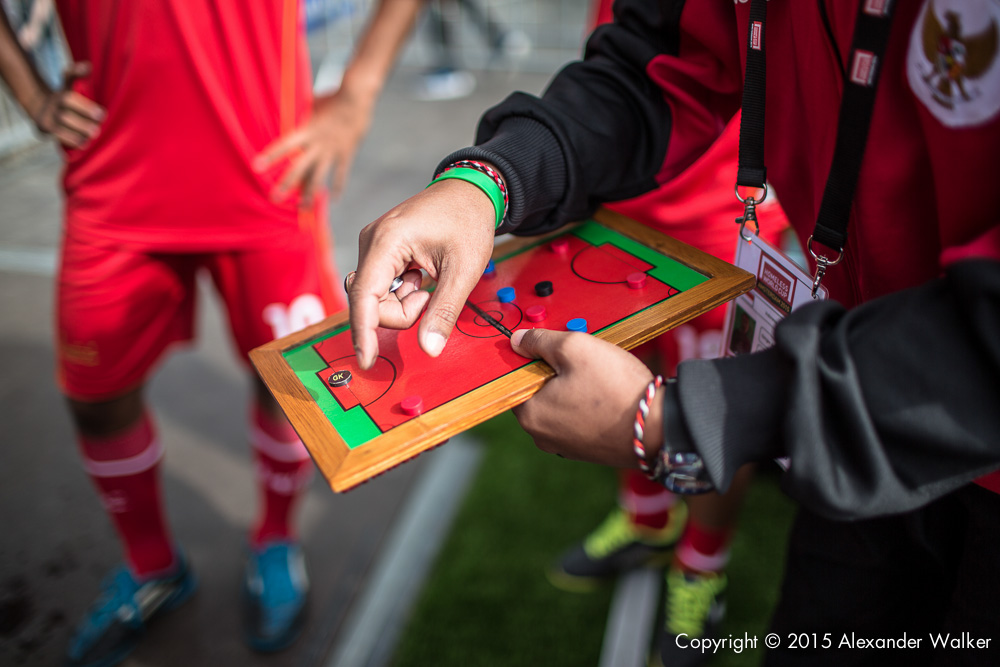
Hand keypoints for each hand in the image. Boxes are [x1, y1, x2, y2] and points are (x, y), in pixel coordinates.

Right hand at [33, 62, 103, 148]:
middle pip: (65, 115)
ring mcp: (47, 117)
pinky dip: (69, 141)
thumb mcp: (69, 83)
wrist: (40, 106)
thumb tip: (88, 65)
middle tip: (97, 129)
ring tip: (91, 137)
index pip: (70, 98)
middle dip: (82, 123)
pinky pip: (56, 136)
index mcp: (62, 94)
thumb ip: (78, 74)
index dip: (85, 106)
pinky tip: (83, 144)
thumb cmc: (65, 97)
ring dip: (76, 133)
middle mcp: (53, 105)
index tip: (102, 115)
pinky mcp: (43, 128)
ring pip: (59, 127)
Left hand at [254, 89, 372, 205]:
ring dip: (311, 194)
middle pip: (299, 168)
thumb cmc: (332, 97)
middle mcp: (318, 143)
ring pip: (319, 177)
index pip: (285, 145)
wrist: (356, 98)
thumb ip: (301, 116)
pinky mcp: (346, 153)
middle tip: (274, 198)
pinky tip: (333, 198)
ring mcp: (332, 150)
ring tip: (304, 208)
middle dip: (287, 184)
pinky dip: (337, 186)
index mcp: (306, 130)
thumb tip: (290, 117)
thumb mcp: (312, 105)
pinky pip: (341, 173)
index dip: (271, 157)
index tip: (256, 167)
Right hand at [348, 178, 495, 368]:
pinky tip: (422, 276)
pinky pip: (382, 288)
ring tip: (429, 281)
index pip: (364, 296)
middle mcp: (371, 242)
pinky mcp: (379, 252)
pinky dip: (403, 293)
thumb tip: (430, 349)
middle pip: (371, 302)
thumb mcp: (464, 270)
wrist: (470, 193)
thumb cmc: (468, 221)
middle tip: (431, 294)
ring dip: (404, 303)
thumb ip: (444, 310)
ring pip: (376, 298)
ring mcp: (373, 246)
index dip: (364, 332)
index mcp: (387, 241)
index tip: (366, 361)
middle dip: (402, 312)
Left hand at [510, 328, 658, 466]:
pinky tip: (607, 395)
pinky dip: (587, 406)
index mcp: (530, 415)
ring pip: (559, 405)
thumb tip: (518, 340)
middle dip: (556, 373)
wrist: (658, 428)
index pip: (516, 379)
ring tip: (599, 378)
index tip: (556, 350)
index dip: (535, 358)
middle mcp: (541, 436)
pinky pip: (577, 419)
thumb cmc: (615, 388)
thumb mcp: (575, 347)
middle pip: (538, 392)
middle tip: (583, 362)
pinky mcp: (586, 450)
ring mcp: (564, 446)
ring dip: (573, 388)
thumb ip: (540, 340)